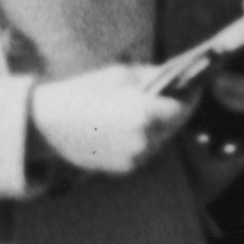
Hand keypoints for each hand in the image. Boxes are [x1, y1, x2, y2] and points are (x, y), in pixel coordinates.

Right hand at [31, 64, 197, 180]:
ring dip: (163, 124)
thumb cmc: (83, 92)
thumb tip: (177, 76)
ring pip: (162, 138)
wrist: (48, 125)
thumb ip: (153, 77)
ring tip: (160, 107)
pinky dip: (147, 137)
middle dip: (179, 108)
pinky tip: (137, 124)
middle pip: (176, 124)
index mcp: (145, 113)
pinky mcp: (125, 168)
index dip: (191, 94)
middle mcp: (145, 140)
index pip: (184, 106)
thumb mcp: (120, 75)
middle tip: (182, 93)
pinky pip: (146, 150)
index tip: (195, 84)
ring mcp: (136, 157)